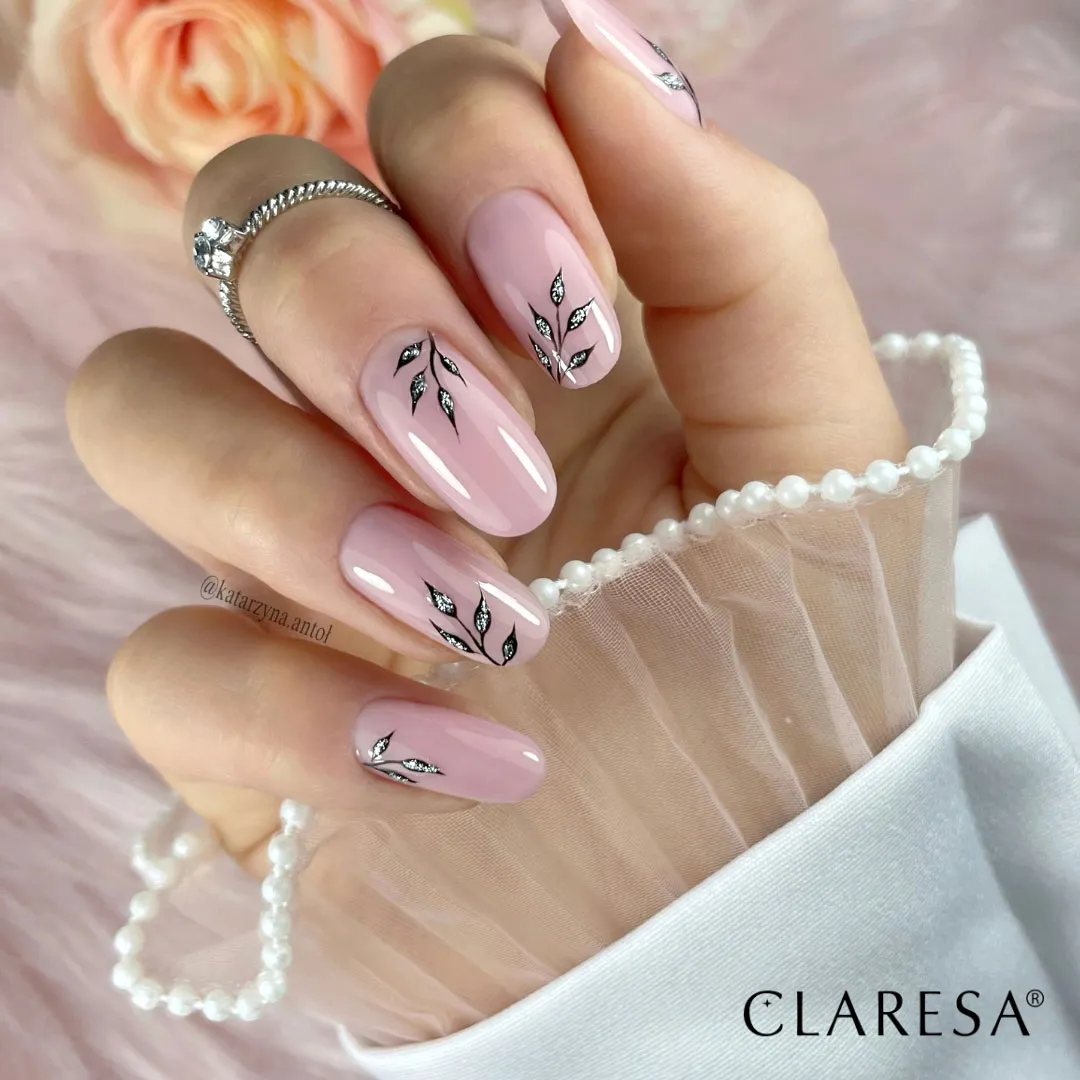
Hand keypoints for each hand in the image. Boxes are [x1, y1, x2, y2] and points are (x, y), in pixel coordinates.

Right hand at [67, 8, 904, 858]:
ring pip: (141, 409)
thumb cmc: (792, 635)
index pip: (415, 114)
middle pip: (253, 225)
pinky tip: (461, 761)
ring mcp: (284, 541)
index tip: (577, 316)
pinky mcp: (236, 704)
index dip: (468, 165)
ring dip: (294, 501)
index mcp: (515, 303)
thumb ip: (733, 236)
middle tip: (510, 476)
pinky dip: (296, 712)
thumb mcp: (808, 427)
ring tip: (485, 619)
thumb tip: (593, 43)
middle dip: (361, 318)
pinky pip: (158, 663)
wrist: (755, 854)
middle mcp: (377, 393)